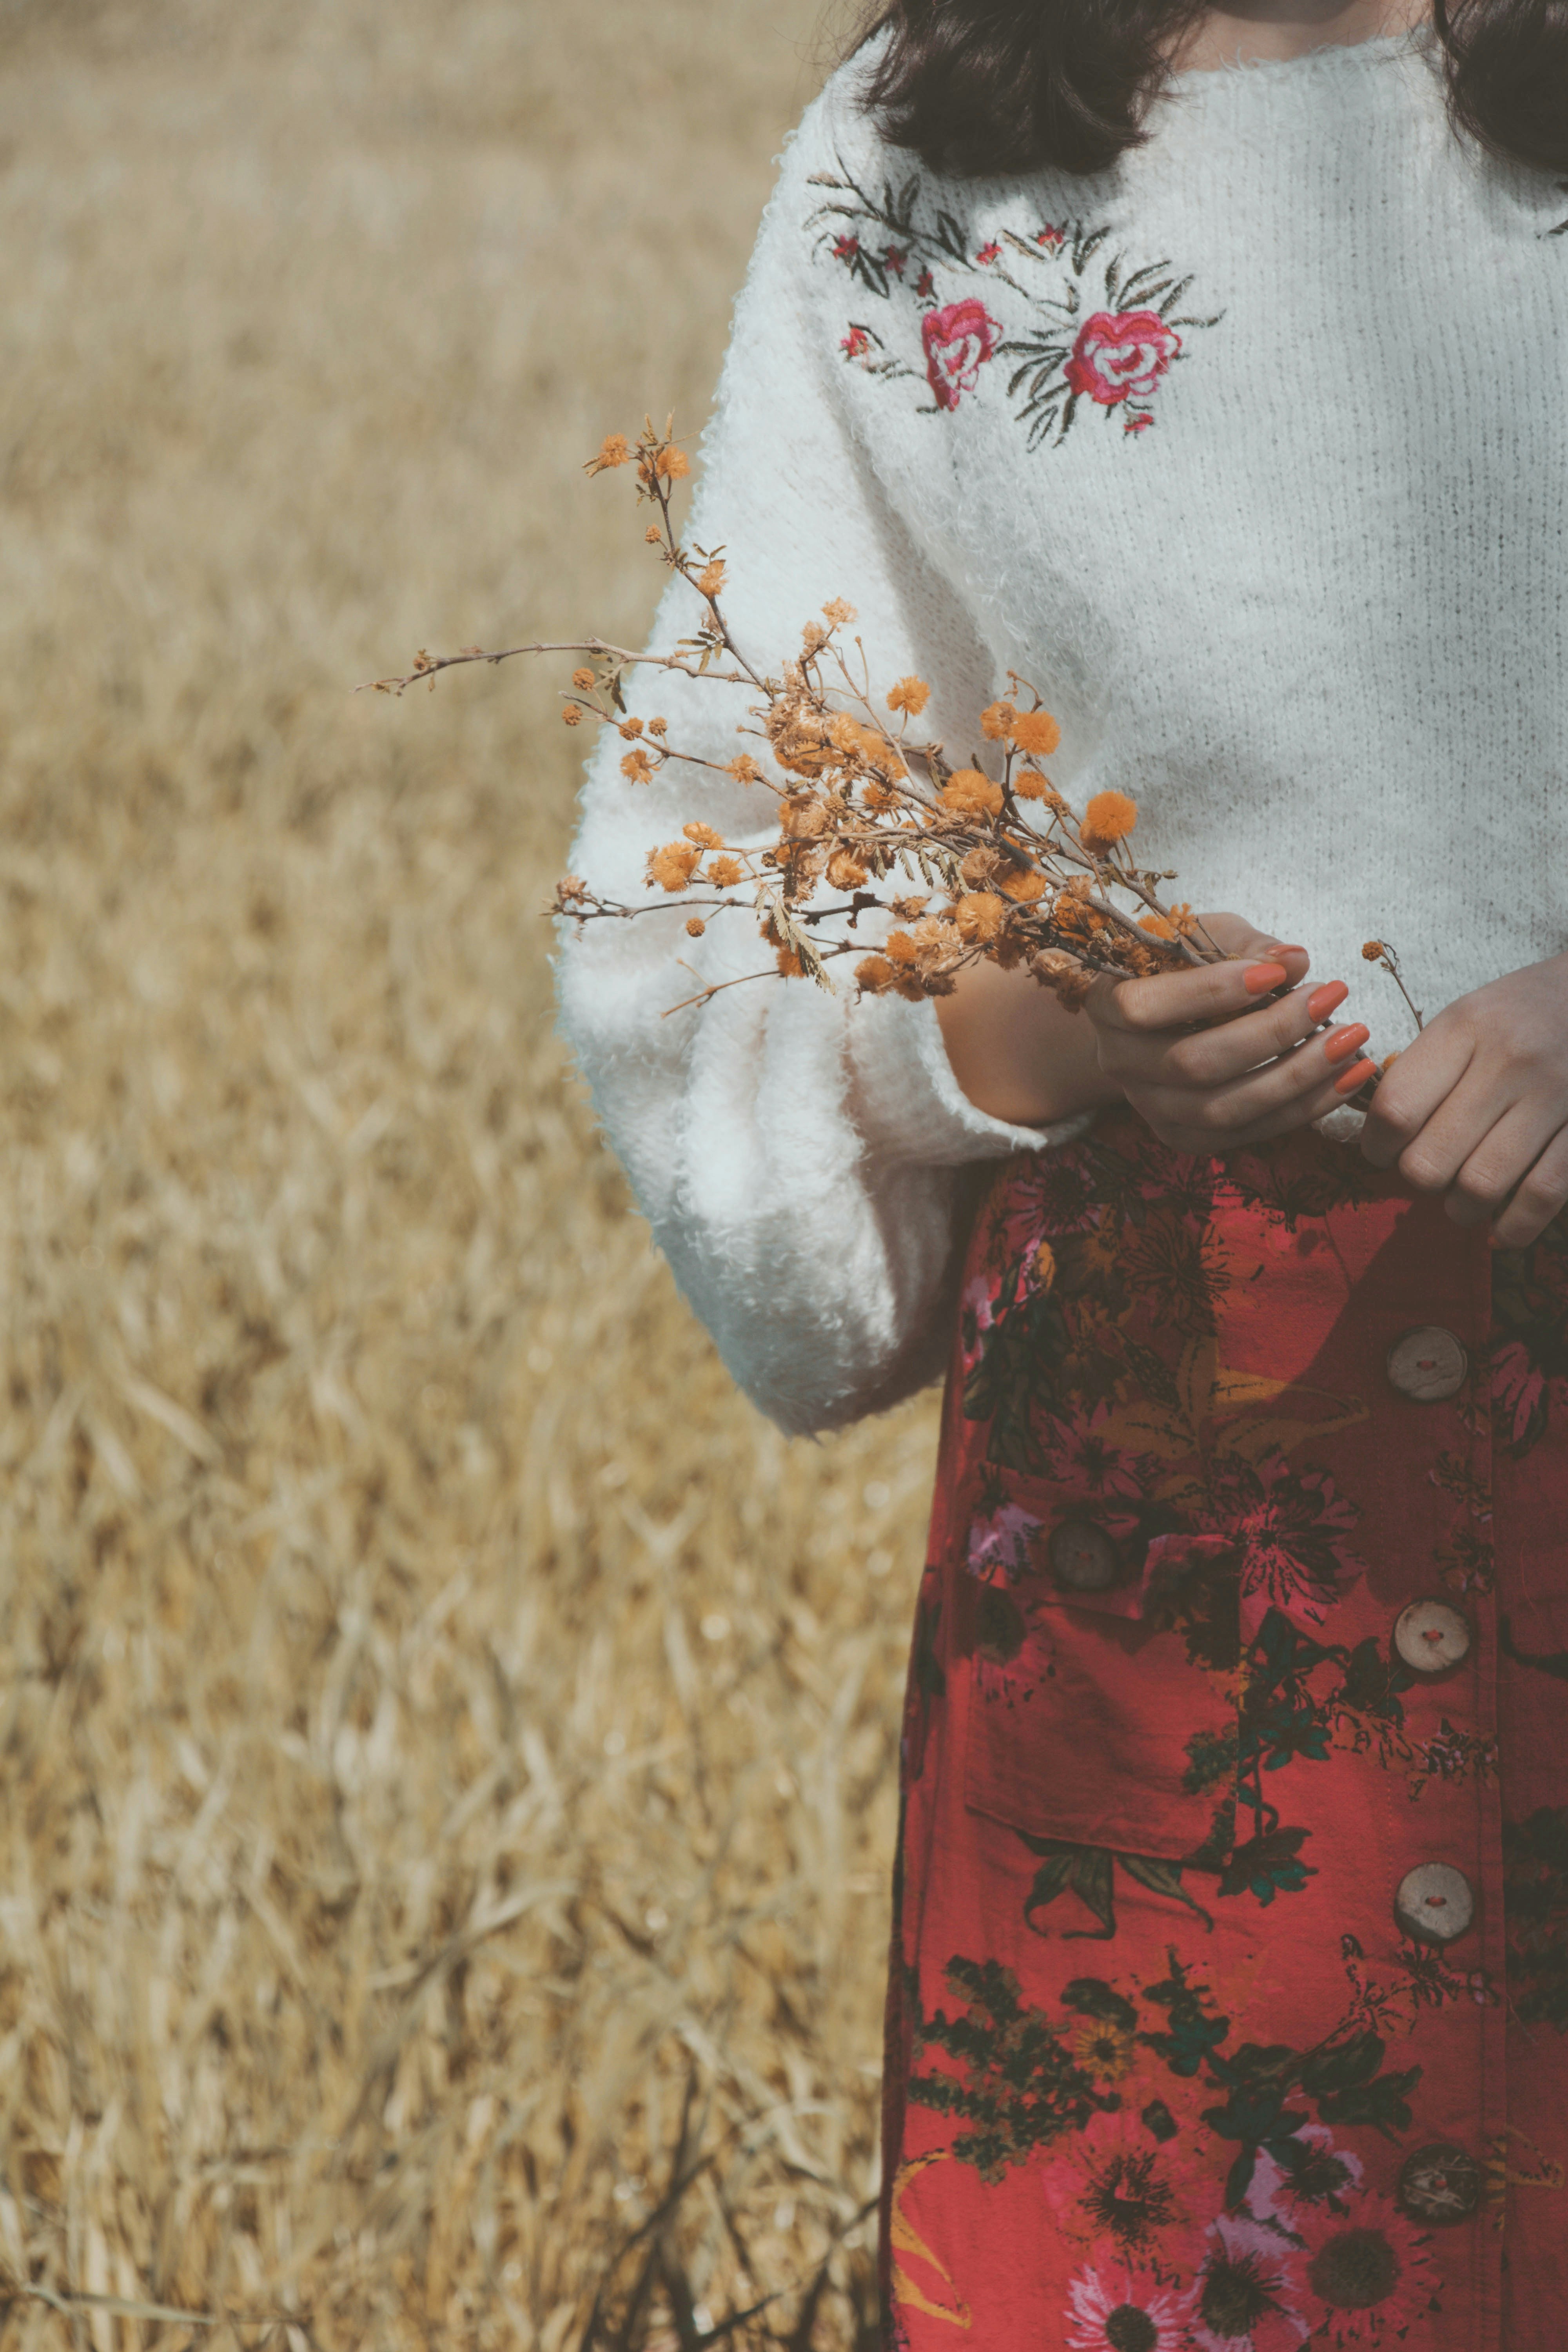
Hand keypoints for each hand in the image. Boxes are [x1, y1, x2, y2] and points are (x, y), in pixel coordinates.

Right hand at [1086, 913, 1374, 1153]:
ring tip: (1351, 1039)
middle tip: (1332, 995)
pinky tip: (1348, 1077)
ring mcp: (1150, 1108)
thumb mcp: (1202, 936)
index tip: (1278, 971)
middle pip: (1193, 1063)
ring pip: (1224, 1109)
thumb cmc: (1180, 966)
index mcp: (1105, 1005)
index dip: (1210, 992)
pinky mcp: (1184, 1138)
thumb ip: (1243, 944)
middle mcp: (1118, 1064)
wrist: (1154, 1022)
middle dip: (1273, 1032)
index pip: (1143, 1007)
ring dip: (1297, 1076)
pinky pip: (1246, 1135)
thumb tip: (1294, 960)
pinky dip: (1304, 1109)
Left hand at [1358, 951, 1567, 1246]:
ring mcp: (1554, 1095)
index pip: (1395, 1109)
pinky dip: (1513, 1227)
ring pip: (1481, 1186)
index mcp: (1465, 1028)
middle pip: (1431, 1159)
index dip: (1376, 1147)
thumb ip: (1425, 1070)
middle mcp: (1508, 1060)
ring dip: (1460, 1208)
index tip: (1381, 1153)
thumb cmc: (1522, 1012)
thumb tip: (1384, 1137)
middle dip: (1417, 1179)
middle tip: (1426, 1171)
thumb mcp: (1466, 1018)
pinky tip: (1500, 1228)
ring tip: (1461, 1199)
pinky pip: (1541, 1196)